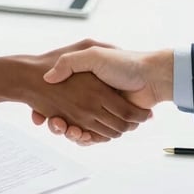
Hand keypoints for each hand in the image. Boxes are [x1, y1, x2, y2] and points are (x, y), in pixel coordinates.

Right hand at [23, 40, 150, 141]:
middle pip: (67, 118)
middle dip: (59, 125)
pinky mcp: (112, 124)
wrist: (151, 76)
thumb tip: (48, 78)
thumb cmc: (124, 63)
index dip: (49, 110)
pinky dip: (88, 139)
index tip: (41, 115)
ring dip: (72, 133)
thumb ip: (69, 63)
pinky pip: (95, 136)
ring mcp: (101, 113)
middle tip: (56, 124)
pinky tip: (82, 135)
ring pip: (79, 130)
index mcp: (85, 85)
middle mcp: (91, 100)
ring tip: (69, 129)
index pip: (60, 101)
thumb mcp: (93, 55)